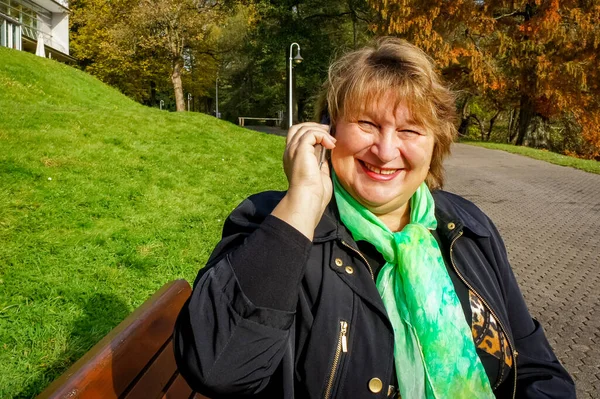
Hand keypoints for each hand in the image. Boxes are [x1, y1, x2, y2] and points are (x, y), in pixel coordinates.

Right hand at [271, 122, 336, 239]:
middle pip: (298, 128)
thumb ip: (320, 160)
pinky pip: (311, 133)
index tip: (327, 138)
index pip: (298, 137)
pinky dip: (323, 135)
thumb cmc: (314, 193)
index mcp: (293, 158)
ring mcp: (293, 150)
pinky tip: (330, 145)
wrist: (307, 199)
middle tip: (329, 133)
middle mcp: (290, 152)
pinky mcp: (299, 149)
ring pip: (304, 128)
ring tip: (332, 140)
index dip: (312, 133)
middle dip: (314, 127)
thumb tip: (327, 149)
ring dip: (321, 131)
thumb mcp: (319, 172)